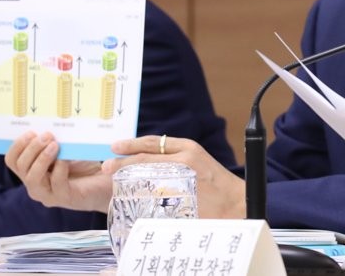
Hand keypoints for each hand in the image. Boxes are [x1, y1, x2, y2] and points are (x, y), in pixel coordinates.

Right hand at [5, 131, 111, 212]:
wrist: (107, 183)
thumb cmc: (84, 166)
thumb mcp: (67, 151)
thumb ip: (55, 142)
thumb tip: (49, 127)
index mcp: (31, 172)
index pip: (12, 160)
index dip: (18, 146)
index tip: (31, 132)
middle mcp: (35, 185)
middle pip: (20, 167)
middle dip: (32, 149)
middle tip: (47, 135)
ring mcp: (48, 194)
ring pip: (33, 178)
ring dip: (42, 159)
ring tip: (54, 145)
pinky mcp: (65, 198)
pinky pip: (56, 184)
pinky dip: (59, 169)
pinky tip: (65, 159)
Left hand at [106, 135, 244, 218]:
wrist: (238, 203)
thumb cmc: (218, 185)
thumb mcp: (200, 162)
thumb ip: (178, 159)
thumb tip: (149, 160)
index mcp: (189, 148)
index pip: (155, 142)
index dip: (132, 143)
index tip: (115, 146)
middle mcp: (185, 159)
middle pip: (146, 157)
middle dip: (123, 162)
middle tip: (106, 166)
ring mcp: (182, 179)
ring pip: (147, 175)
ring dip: (128, 178)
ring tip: (112, 182)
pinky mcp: (181, 196)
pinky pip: (155, 194)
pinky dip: (141, 195)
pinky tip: (131, 198)